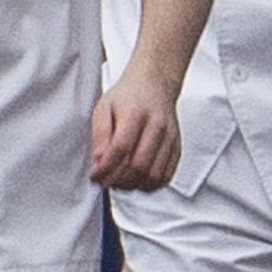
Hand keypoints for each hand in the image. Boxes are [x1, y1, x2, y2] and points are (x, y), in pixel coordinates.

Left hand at [89, 75, 183, 192]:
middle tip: (105, 182)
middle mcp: (157, 127)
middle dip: (118, 181)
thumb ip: (100, 135)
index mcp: (136, 113)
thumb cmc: (128, 97)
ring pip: (154, 175)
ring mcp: (170, 138)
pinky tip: (137, 181)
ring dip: (134, 186)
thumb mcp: (104, 108)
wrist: (155, 84)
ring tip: (120, 183)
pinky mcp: (177, 148)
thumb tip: (99, 161)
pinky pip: (166, 176)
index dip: (106, 167)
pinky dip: (150, 185)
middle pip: (139, 166)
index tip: (95, 176)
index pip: (122, 148)